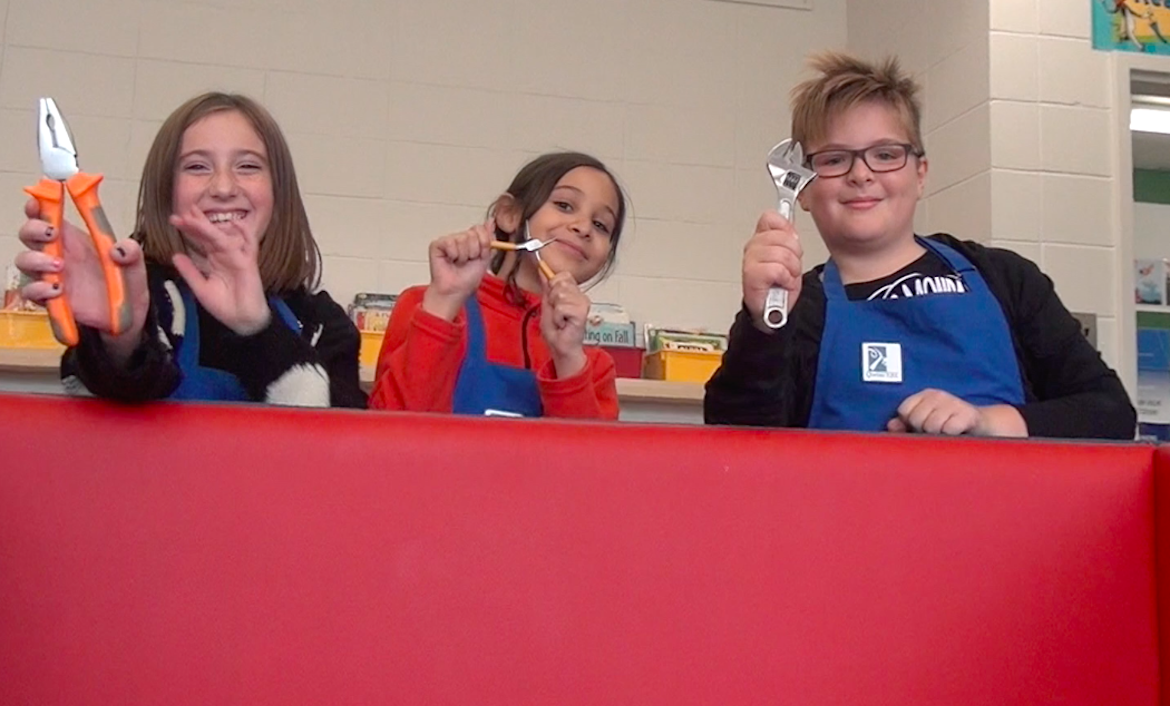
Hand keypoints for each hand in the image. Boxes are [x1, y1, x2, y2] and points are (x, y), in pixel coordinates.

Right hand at [15, 197, 148, 362]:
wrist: (127, 320)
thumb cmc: (125, 285)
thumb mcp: (135, 266)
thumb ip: (131, 252)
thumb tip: (118, 249)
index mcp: (73, 239)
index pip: (47, 214)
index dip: (39, 203)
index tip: (40, 198)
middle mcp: (57, 254)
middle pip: (28, 234)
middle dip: (33, 228)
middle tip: (52, 233)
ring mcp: (50, 277)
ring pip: (24, 261)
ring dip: (36, 260)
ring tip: (60, 266)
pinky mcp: (50, 300)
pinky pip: (31, 292)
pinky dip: (39, 289)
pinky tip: (57, 290)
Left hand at [170, 205, 269, 335]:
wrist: (242, 321)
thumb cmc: (225, 306)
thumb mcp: (200, 288)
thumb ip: (189, 271)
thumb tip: (175, 255)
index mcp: (214, 260)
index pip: (200, 240)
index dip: (189, 229)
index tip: (174, 220)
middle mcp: (225, 256)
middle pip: (209, 234)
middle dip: (196, 222)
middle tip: (182, 211)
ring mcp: (237, 258)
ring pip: (222, 237)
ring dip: (209, 226)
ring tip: (195, 215)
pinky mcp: (248, 263)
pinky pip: (249, 245)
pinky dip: (245, 234)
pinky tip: (236, 223)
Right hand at [422, 219, 493, 320]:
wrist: (456, 291)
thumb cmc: (468, 278)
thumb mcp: (485, 258)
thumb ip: (489, 240)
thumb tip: (491, 221)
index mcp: (471, 240)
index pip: (480, 229)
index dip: (483, 243)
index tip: (480, 256)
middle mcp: (459, 238)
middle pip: (473, 233)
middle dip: (474, 251)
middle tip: (468, 261)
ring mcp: (448, 240)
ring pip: (462, 238)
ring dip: (464, 255)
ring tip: (459, 263)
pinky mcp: (437, 244)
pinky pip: (450, 242)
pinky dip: (453, 254)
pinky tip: (450, 261)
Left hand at [540, 271, 588, 377]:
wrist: (561, 347)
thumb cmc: (557, 331)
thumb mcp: (547, 304)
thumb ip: (547, 287)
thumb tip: (543, 269)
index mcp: (574, 292)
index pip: (563, 275)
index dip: (553, 287)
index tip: (554, 302)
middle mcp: (581, 296)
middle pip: (559, 283)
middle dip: (552, 299)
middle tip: (557, 313)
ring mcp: (583, 303)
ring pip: (559, 294)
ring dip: (555, 310)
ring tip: (560, 319)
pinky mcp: (582, 312)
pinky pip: (561, 307)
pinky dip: (558, 317)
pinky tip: (563, 324)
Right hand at [743, 210, 802, 331]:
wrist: (774, 310)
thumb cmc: (780, 284)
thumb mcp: (790, 255)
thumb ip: (789, 238)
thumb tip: (791, 228)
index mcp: (761, 238)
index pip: (771, 218)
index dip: (786, 229)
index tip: (790, 244)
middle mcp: (753, 246)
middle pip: (782, 236)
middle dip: (794, 254)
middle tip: (789, 266)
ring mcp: (750, 260)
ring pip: (782, 253)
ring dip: (791, 269)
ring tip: (785, 276)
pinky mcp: (751, 275)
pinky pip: (777, 269)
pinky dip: (785, 278)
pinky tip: (781, 283)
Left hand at [887, 388, 1026, 436]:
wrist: (983, 426)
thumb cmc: (948, 425)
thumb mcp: (925, 423)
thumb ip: (904, 425)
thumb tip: (891, 425)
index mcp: (925, 395)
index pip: (904, 411)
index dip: (909, 423)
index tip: (920, 427)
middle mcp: (938, 395)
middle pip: (916, 419)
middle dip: (923, 430)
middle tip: (937, 431)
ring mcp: (953, 403)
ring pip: (931, 426)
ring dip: (938, 434)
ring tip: (947, 432)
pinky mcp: (967, 414)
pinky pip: (948, 429)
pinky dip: (951, 435)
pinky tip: (957, 433)